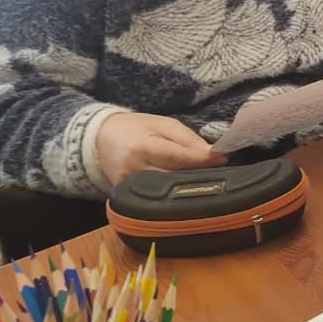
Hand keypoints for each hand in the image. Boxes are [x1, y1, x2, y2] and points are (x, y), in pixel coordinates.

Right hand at [96, 112, 225, 184]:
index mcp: (143, 147)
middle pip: (174, 177)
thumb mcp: (162, 123)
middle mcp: (135, 170)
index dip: (203, 160)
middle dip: (198, 175)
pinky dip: (171, 193)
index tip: (223, 158)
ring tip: (206, 180)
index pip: (179, 158)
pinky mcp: (126, 198)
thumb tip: (211, 152)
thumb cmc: (135, 127)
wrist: (99, 139)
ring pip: (166, 191)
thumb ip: (186, 137)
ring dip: (187, 186)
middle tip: (219, 171)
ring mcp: (129, 187)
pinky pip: (155, 197)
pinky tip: (185, 190)